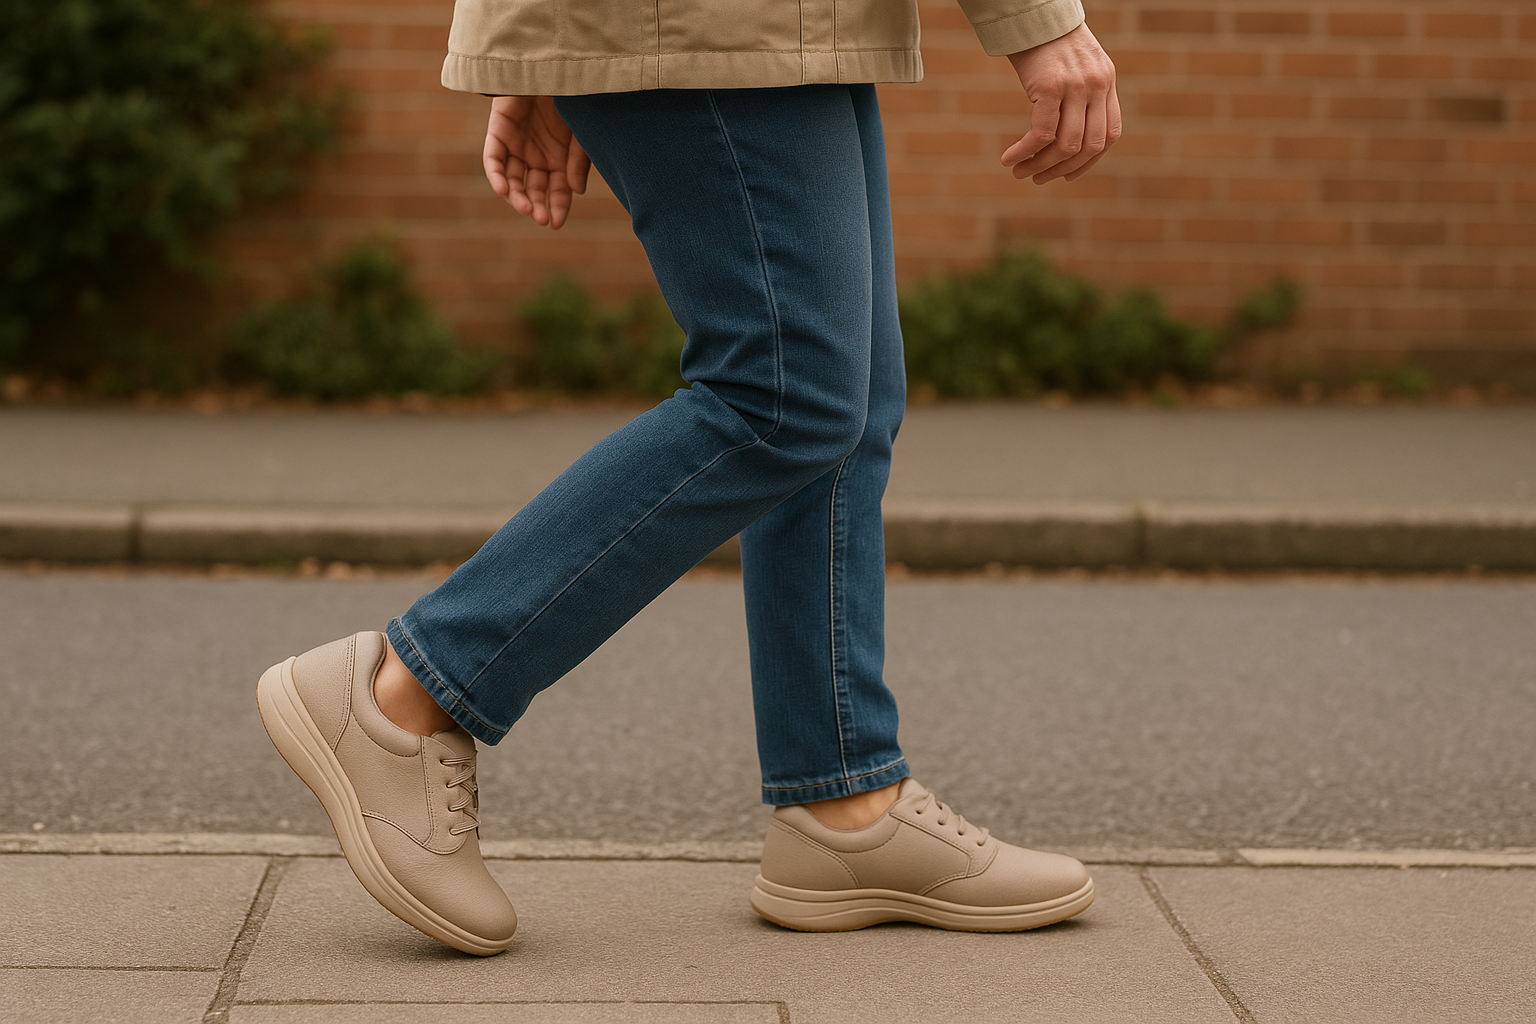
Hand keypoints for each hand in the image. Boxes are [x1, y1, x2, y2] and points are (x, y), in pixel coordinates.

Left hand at [483, 96, 591, 228]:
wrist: (550, 67)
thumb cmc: (572, 99)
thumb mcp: (581, 134)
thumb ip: (577, 162)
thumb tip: (576, 192)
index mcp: (559, 159)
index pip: (557, 191)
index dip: (557, 208)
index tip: (555, 223)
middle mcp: (537, 156)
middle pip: (532, 189)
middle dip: (536, 205)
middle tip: (540, 218)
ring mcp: (517, 145)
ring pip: (512, 179)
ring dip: (517, 196)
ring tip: (526, 208)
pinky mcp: (499, 132)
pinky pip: (494, 159)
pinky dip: (497, 175)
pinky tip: (503, 190)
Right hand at [1001, 24, 1121, 183]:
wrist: (1033, 13)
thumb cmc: (1047, 41)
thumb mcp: (1075, 66)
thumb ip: (1081, 95)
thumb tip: (1067, 137)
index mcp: (1107, 82)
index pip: (1110, 135)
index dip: (1089, 161)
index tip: (1066, 174)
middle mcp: (1097, 86)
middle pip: (1088, 145)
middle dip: (1061, 170)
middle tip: (1037, 178)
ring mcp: (1076, 86)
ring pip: (1066, 145)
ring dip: (1041, 165)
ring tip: (1020, 171)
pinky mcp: (1050, 86)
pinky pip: (1041, 134)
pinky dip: (1024, 152)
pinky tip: (1009, 158)